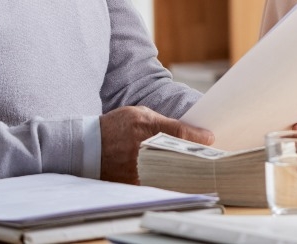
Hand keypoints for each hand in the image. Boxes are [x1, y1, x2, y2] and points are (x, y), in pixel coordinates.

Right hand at [99, 106, 213, 183]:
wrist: (87, 147)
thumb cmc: (115, 126)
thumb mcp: (138, 114)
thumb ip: (162, 122)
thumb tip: (186, 130)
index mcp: (145, 127)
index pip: (180, 133)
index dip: (198, 136)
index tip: (210, 137)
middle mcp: (143, 148)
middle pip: (179, 154)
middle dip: (195, 154)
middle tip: (208, 154)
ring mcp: (138, 167)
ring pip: (171, 170)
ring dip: (184, 168)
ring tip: (197, 165)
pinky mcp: (134, 182)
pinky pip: (158, 181)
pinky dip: (169, 178)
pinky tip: (179, 175)